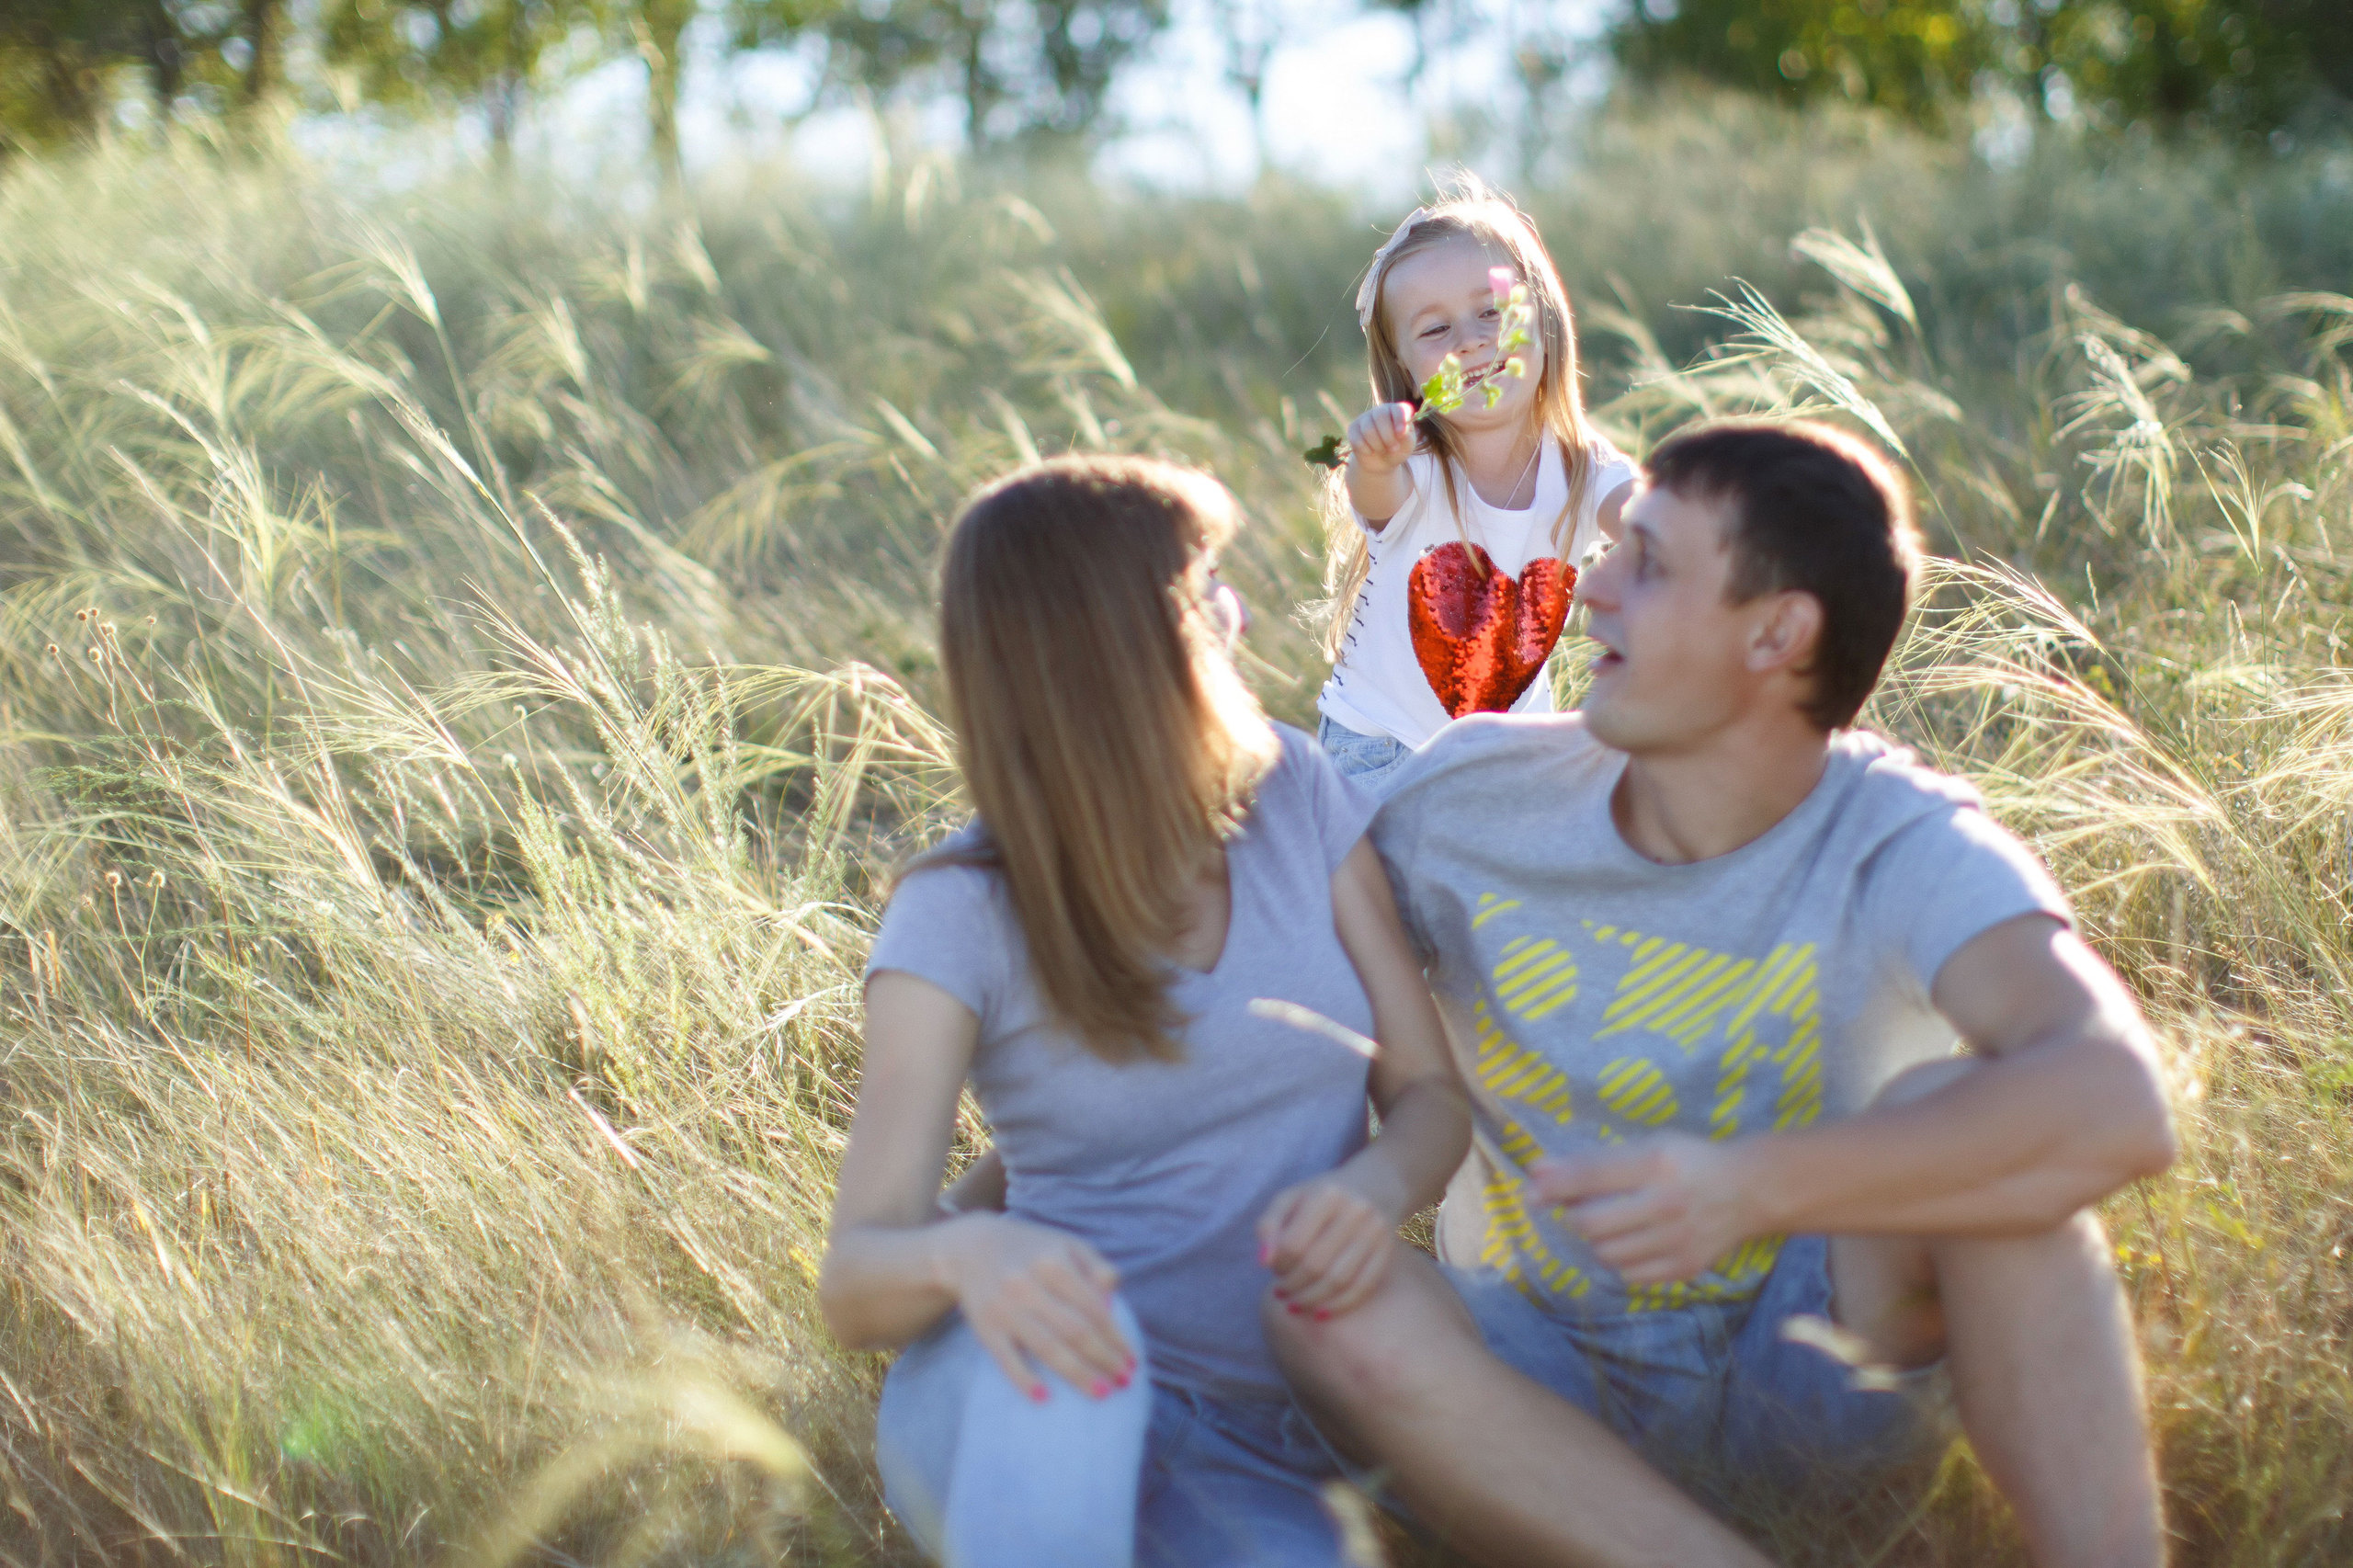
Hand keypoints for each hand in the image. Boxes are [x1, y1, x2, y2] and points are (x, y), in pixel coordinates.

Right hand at [940, 1215, 1135, 1400]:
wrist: (970, 1249)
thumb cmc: (1031, 1250)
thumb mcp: (1067, 1245)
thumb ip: (1096, 1267)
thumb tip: (1113, 1298)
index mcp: (1052, 1261)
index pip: (1093, 1307)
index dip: (1115, 1336)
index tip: (1132, 1359)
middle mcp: (1027, 1284)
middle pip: (1074, 1331)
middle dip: (1103, 1359)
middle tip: (1124, 1381)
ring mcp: (1005, 1309)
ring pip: (1047, 1348)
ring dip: (1077, 1374)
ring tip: (1101, 1393)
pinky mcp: (985, 1328)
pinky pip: (1007, 1360)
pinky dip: (1025, 1380)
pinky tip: (1045, 1399)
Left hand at [1256, 1170, 1398, 1319]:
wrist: (1372, 1187)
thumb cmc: (1319, 1199)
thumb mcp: (1289, 1199)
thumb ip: (1269, 1226)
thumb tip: (1263, 1262)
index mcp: (1327, 1195)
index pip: (1293, 1244)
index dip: (1278, 1264)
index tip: (1272, 1270)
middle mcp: (1356, 1211)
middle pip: (1316, 1265)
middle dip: (1293, 1286)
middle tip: (1281, 1293)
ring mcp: (1375, 1232)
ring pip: (1339, 1281)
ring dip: (1311, 1300)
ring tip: (1295, 1305)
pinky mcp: (1387, 1251)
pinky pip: (1362, 1288)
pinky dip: (1339, 1306)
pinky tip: (1320, 1313)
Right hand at [1345, 402, 1416, 473]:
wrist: (1381, 462)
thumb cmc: (1398, 450)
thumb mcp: (1407, 445)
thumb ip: (1407, 436)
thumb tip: (1401, 431)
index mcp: (1397, 411)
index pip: (1398, 408)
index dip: (1399, 419)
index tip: (1401, 433)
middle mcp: (1380, 411)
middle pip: (1381, 416)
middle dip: (1388, 436)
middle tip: (1393, 448)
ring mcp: (1365, 418)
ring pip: (1368, 429)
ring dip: (1377, 445)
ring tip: (1382, 450)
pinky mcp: (1353, 428)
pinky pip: (1357, 439)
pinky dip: (1366, 449)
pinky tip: (1370, 451)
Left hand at [1529, 1133, 1763, 1286]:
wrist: (1748, 1191)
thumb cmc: (1687, 1163)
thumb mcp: (1646, 1148)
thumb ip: (1593, 1162)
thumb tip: (1537, 1172)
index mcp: (1656, 1163)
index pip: (1591, 1175)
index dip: (1554, 1184)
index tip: (1531, 1190)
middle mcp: (1667, 1203)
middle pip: (1591, 1223)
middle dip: (1577, 1216)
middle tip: (1587, 1207)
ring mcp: (1677, 1240)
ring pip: (1605, 1254)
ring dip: (1598, 1240)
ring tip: (1617, 1223)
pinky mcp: (1685, 1268)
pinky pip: (1628, 1275)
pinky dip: (1621, 1261)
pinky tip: (1635, 1242)